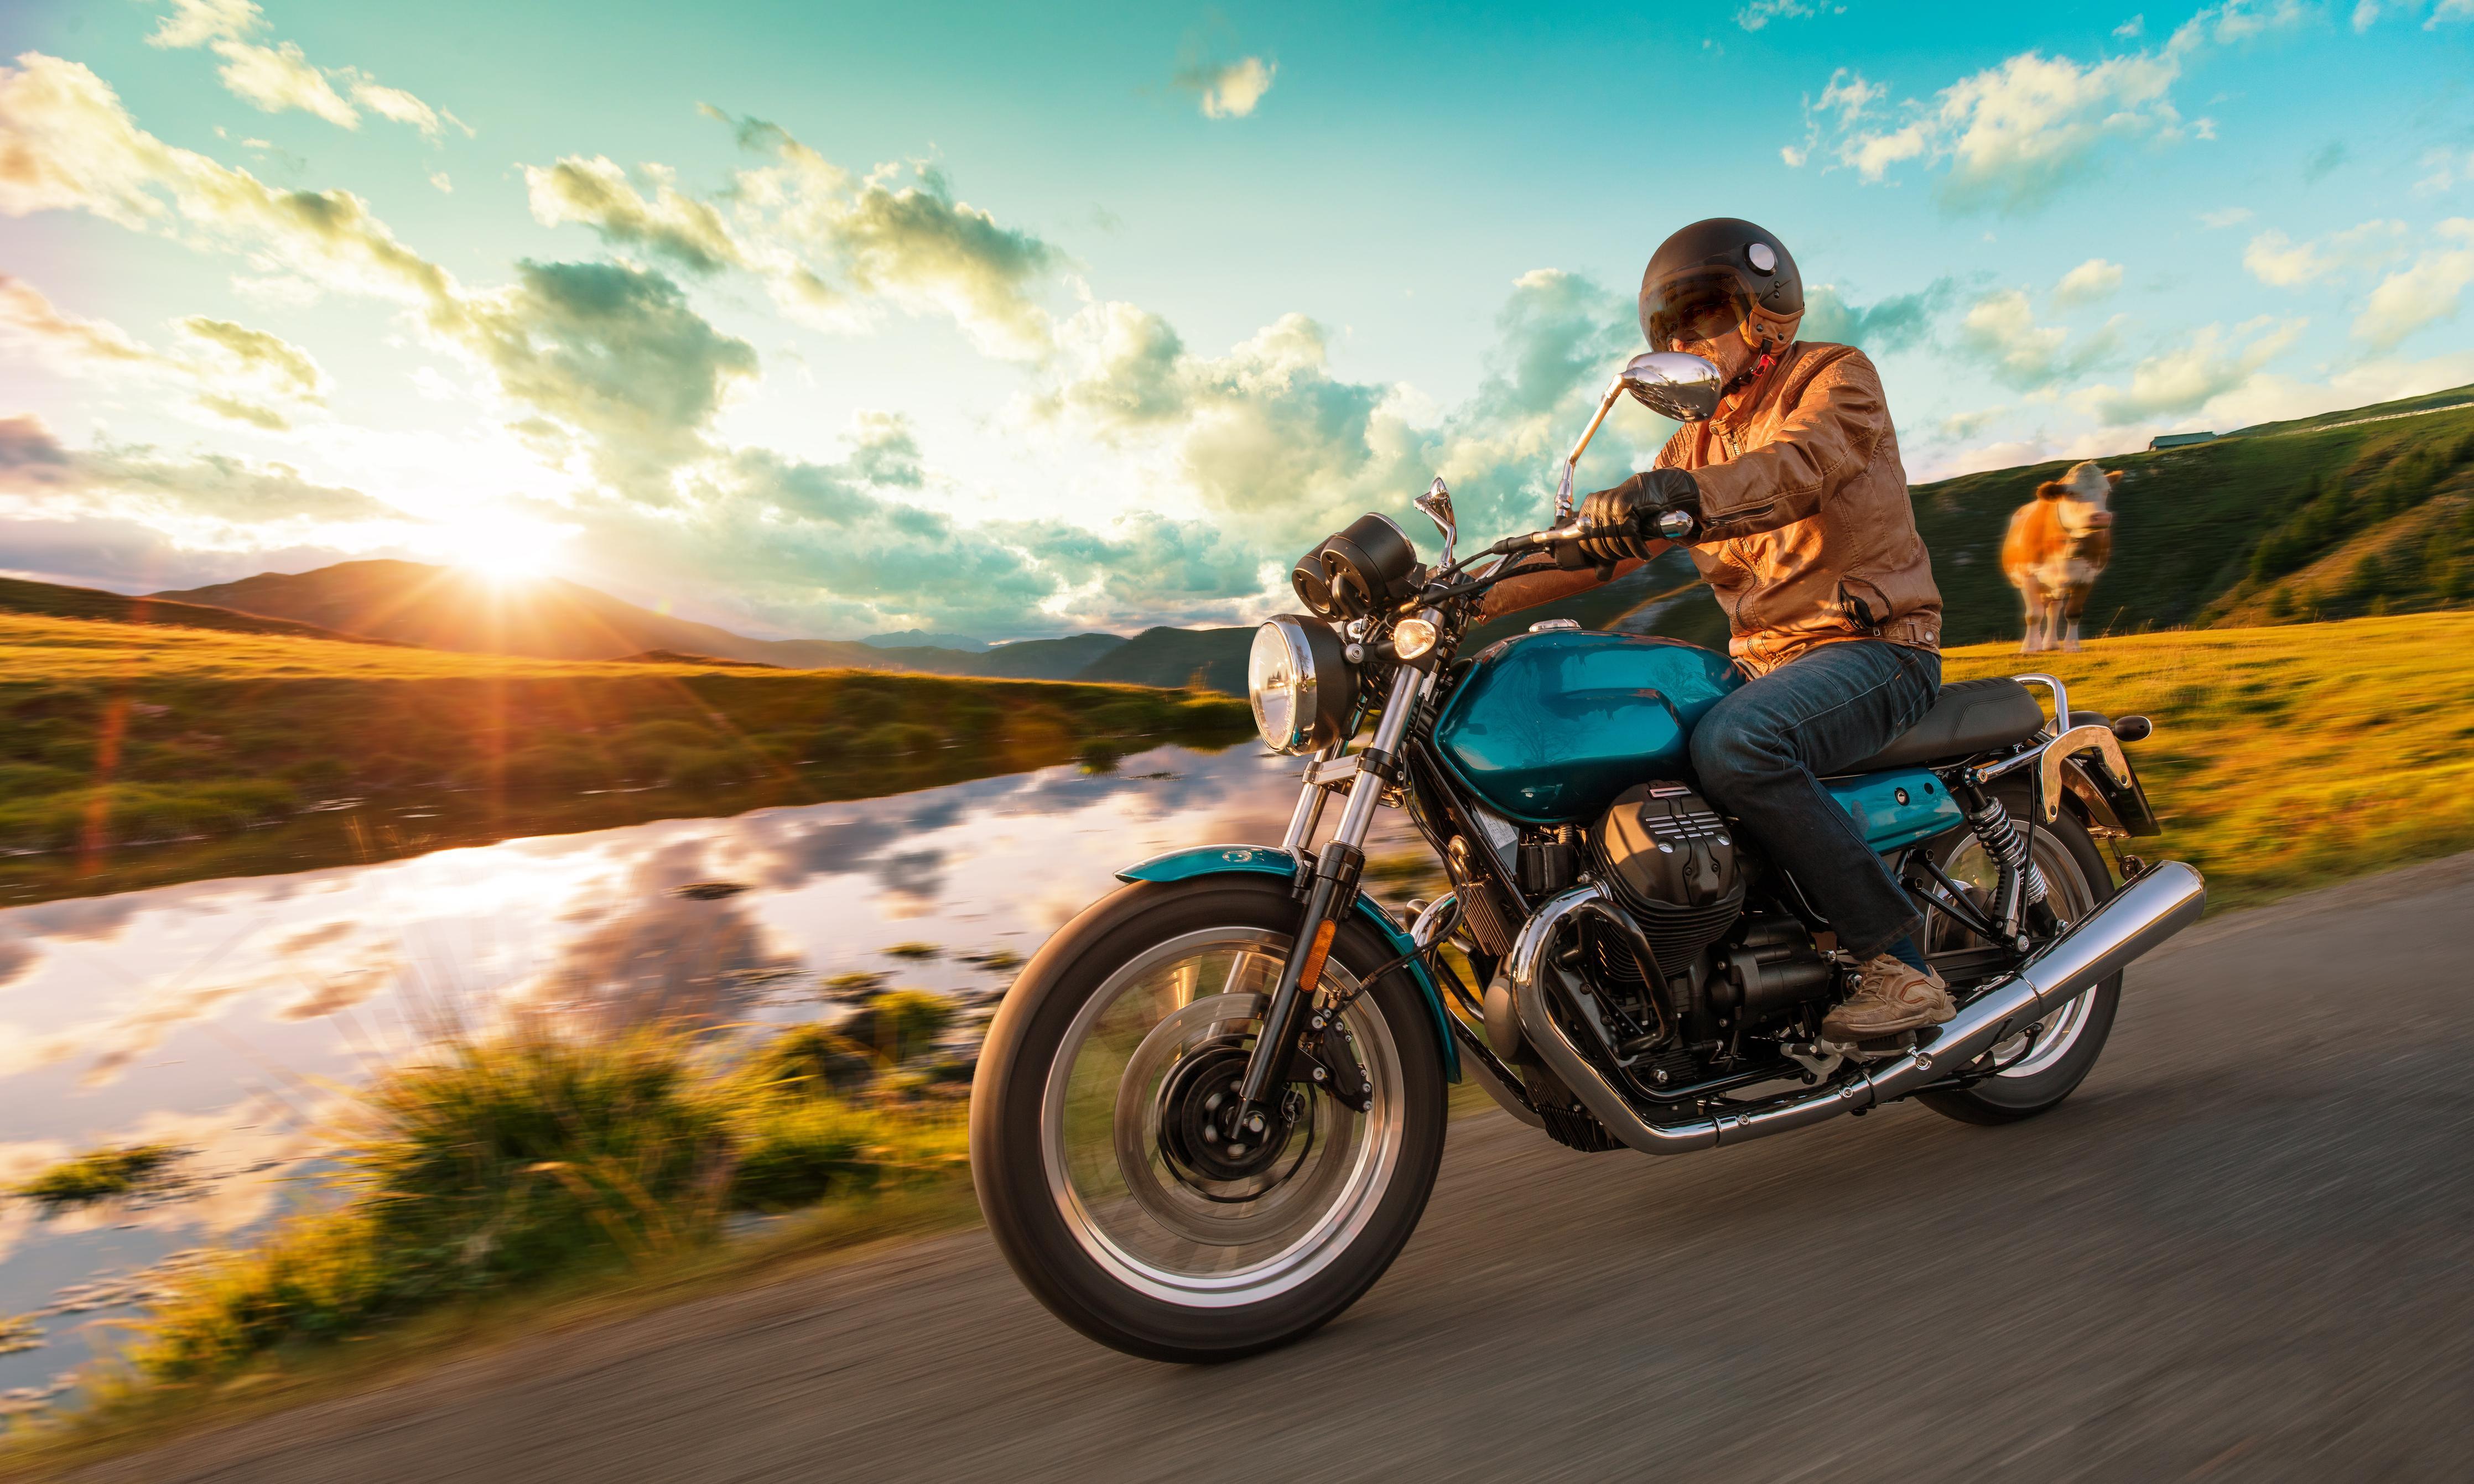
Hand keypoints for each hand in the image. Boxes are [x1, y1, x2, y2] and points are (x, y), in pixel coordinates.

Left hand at [1576, 468, 1699, 563]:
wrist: (1657, 490)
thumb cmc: (1636, 512)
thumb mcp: (1619, 533)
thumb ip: (1607, 553)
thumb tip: (1600, 576)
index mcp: (1588, 508)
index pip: (1585, 544)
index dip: (1600, 557)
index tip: (1615, 560)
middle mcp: (1596, 504)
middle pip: (1600, 544)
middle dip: (1616, 555)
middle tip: (1630, 555)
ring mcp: (1609, 504)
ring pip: (1614, 541)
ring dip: (1628, 553)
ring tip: (1639, 552)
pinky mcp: (1624, 506)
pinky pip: (1628, 535)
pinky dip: (1638, 548)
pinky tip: (1645, 553)